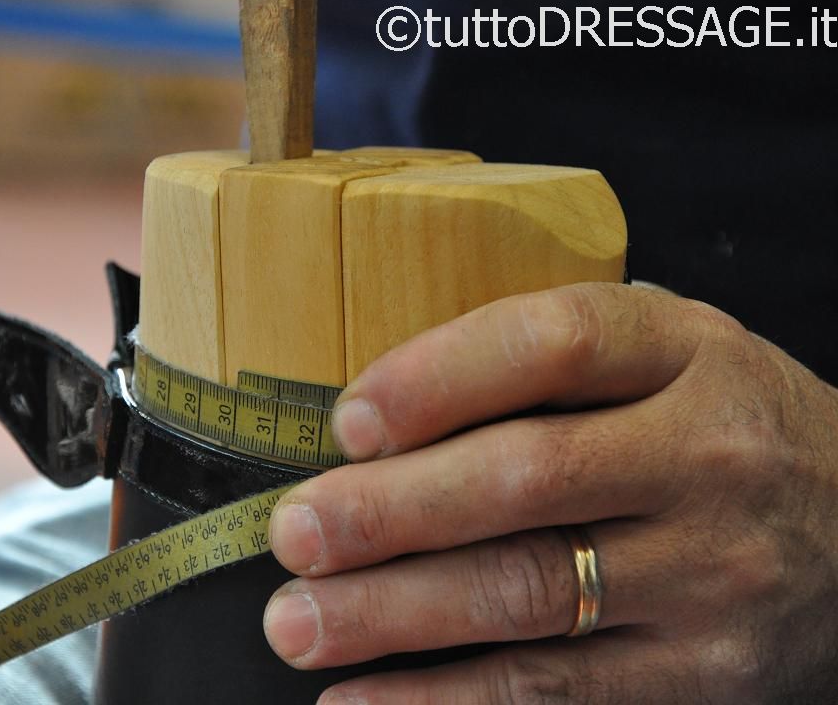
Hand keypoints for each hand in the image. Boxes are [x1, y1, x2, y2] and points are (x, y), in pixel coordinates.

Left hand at [262, 283, 837, 702]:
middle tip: (293, 534)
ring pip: (528, 594)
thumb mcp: (662, 356)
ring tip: (300, 622)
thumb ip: (547, 365)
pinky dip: (448, 704)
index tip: (349, 423)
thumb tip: (377, 420)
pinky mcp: (702, 672)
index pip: (552, 342)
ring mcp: (710, 572)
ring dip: (394, 615)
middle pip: (525, 478)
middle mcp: (706, 458)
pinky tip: (363, 704)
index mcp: (684, 352)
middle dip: (390, 512)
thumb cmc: (718, 425)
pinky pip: (557, 693)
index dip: (438, 378)